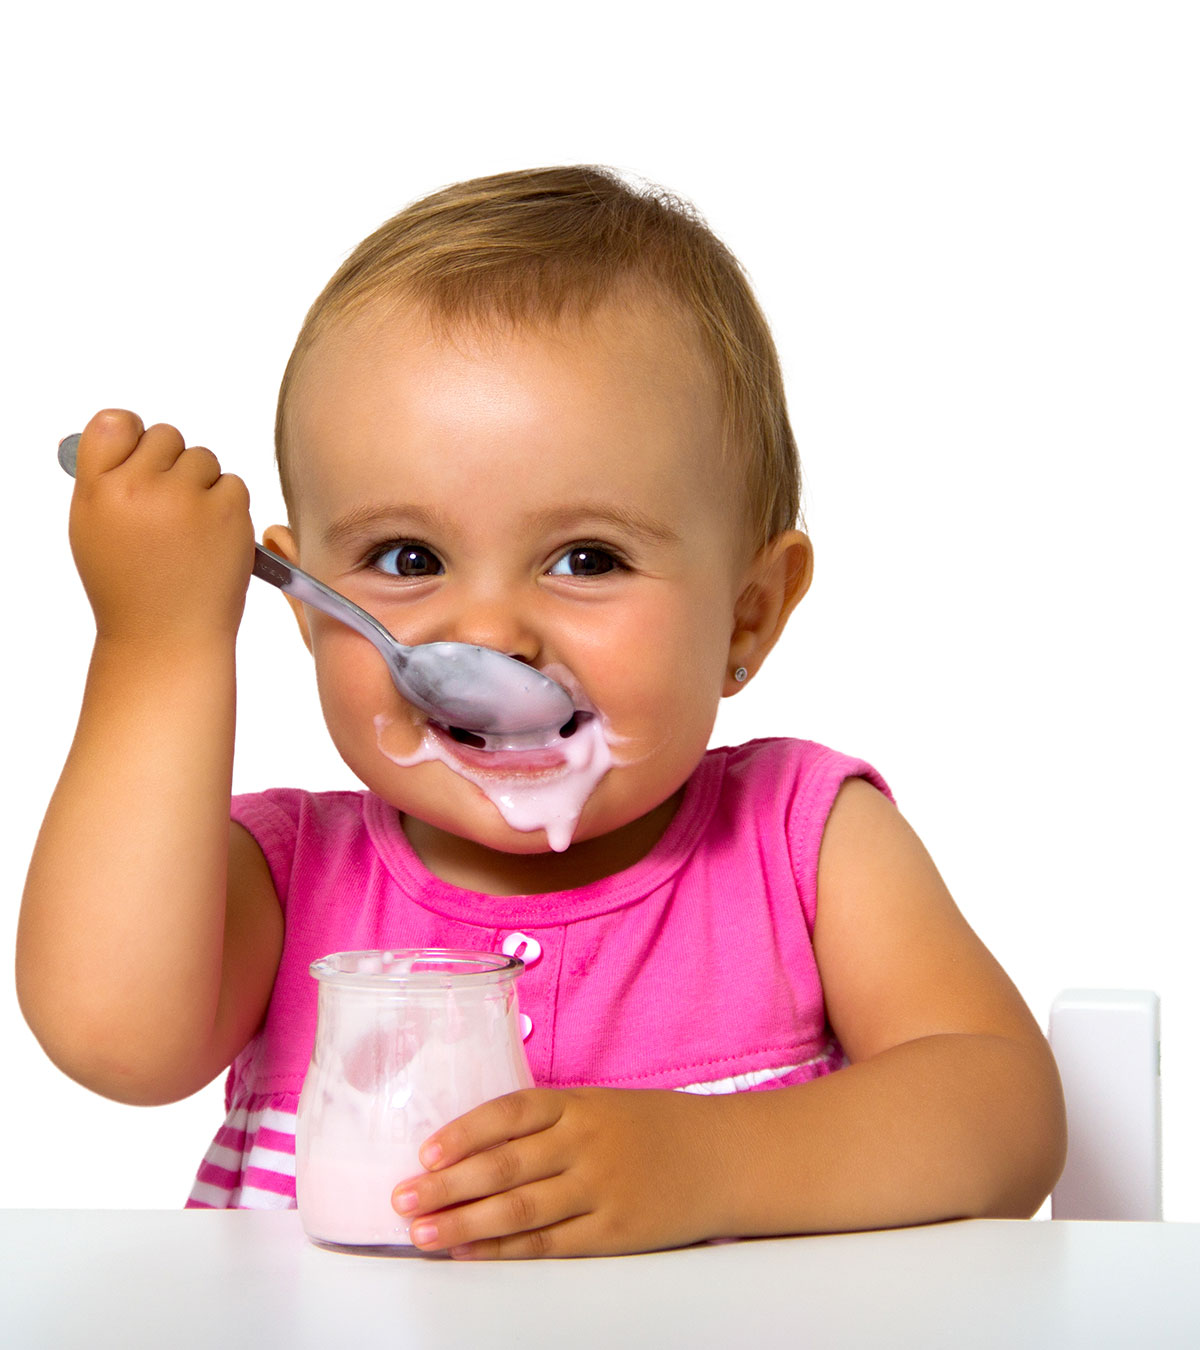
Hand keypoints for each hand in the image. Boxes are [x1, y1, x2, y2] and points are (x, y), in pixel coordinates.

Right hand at [68, 408, 253, 642]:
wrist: (167, 638)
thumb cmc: (130, 587)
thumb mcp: (94, 529)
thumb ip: (106, 479)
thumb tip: (126, 432)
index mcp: (97, 489)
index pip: (114, 422)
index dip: (133, 439)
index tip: (141, 462)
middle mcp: (139, 487)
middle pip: (167, 436)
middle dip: (172, 466)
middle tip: (168, 513)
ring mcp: (185, 497)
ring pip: (203, 458)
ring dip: (202, 486)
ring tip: (188, 533)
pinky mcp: (226, 510)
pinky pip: (233, 483)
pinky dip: (228, 506)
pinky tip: (212, 540)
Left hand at [392, 1086, 723, 1258]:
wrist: (724, 1157)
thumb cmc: (652, 1129)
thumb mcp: (600, 1106)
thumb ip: (547, 1123)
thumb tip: (473, 1148)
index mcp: (579, 1104)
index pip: (508, 1112)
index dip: (462, 1133)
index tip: (424, 1153)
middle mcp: (586, 1144)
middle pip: (504, 1166)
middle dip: (447, 1185)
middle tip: (402, 1199)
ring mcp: (600, 1190)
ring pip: (519, 1210)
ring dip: (464, 1223)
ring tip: (423, 1233)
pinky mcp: (613, 1234)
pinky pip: (548, 1246)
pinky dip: (505, 1252)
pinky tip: (472, 1255)